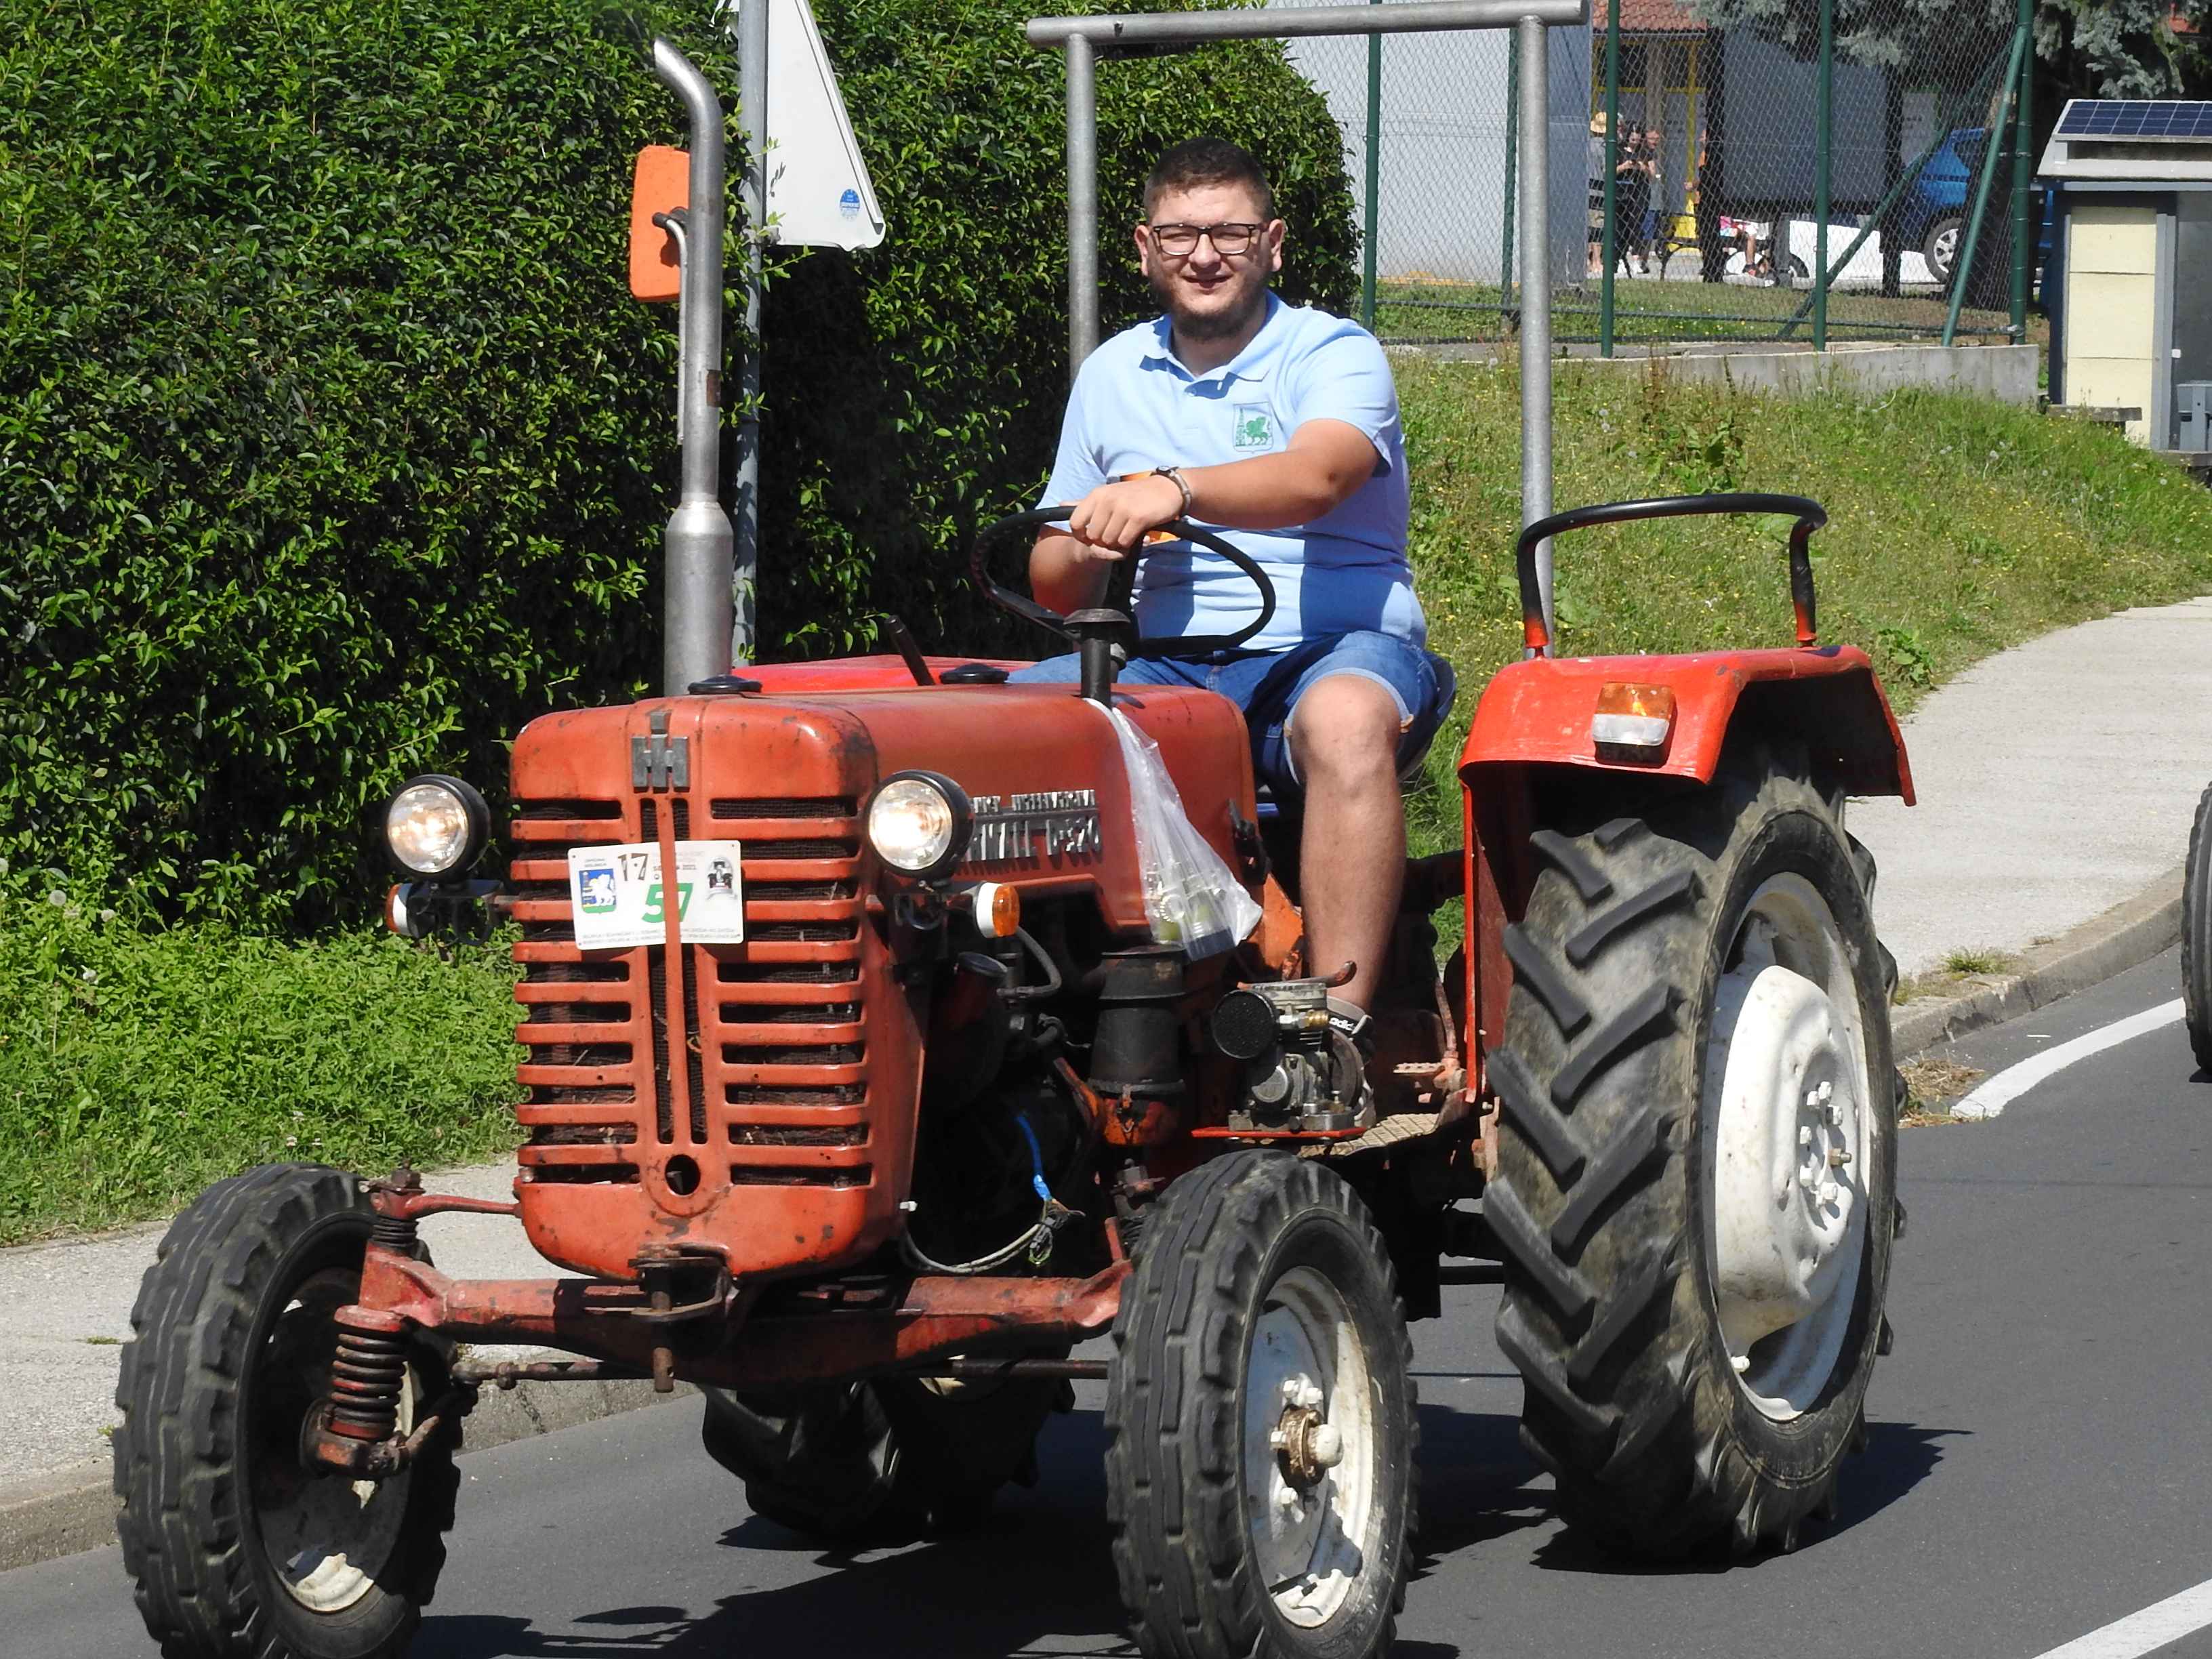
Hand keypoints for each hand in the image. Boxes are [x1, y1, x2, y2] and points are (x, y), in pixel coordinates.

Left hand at [1066, 473, 1186, 554]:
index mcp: (1097, 494)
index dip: (1082, 535)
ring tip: (1127, 532)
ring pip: (1108, 541)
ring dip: (1118, 543)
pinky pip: (1124, 542)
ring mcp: (1122, 508)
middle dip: (1103, 541)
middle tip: (1116, 533)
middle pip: (1093, 536)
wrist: (1167, 490)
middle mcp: (1107, 500)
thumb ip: (1084, 503)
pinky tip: (1136, 533)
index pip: (1075, 522)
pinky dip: (1129, 543)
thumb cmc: (1135, 495)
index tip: (1093, 537)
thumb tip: (1061, 504)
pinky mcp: (1137, 518)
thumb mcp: (1108, 494)